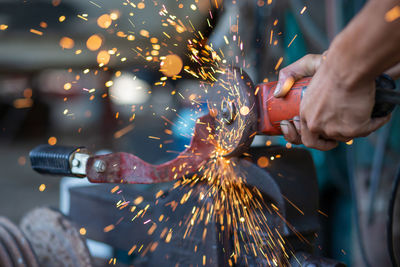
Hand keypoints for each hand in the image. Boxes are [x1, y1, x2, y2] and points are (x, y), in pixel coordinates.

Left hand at [274, 52, 389, 149]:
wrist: (349, 67)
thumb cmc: (329, 66)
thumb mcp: (303, 66)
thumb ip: (287, 75)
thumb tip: (277, 94)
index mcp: (305, 114)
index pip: (304, 137)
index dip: (312, 139)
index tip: (319, 135)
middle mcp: (316, 125)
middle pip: (323, 141)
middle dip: (328, 142)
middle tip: (336, 137)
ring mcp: (334, 129)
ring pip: (345, 136)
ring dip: (352, 128)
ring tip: (359, 117)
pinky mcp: (354, 129)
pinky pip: (367, 130)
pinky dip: (375, 123)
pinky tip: (380, 116)